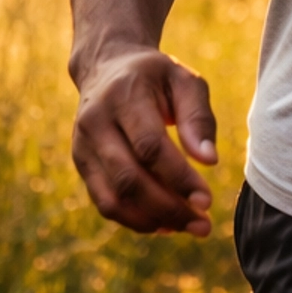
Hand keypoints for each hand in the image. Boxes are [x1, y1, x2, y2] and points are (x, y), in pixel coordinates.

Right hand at [71, 47, 217, 234]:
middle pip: (129, 179)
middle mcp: (95, 122)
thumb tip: (209, 161)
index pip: (150, 147)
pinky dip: (135, 220)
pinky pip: (105, 203)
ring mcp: (83, 145)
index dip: (179, 178)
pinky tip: (164, 223)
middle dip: (168, 208)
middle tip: (203, 225)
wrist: (108, 66)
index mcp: (124, 96)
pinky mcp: (81, 164)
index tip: (207, 200)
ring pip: (113, 199)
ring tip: (187, 226)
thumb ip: (198, 118)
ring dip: (152, 220)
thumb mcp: (184, 81)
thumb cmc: (156, 76)